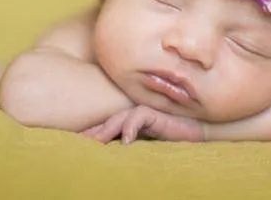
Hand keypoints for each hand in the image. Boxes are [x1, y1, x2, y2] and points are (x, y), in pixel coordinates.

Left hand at [80, 105, 204, 144]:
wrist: (196, 131)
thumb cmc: (172, 140)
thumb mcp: (147, 147)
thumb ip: (132, 146)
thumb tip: (112, 159)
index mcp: (129, 122)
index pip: (106, 127)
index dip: (91, 134)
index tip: (74, 144)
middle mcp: (133, 115)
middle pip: (107, 122)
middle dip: (92, 133)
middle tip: (76, 144)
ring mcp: (144, 112)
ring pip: (119, 118)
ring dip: (106, 130)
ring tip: (95, 143)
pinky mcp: (156, 113)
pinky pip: (139, 117)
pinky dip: (131, 127)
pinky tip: (126, 140)